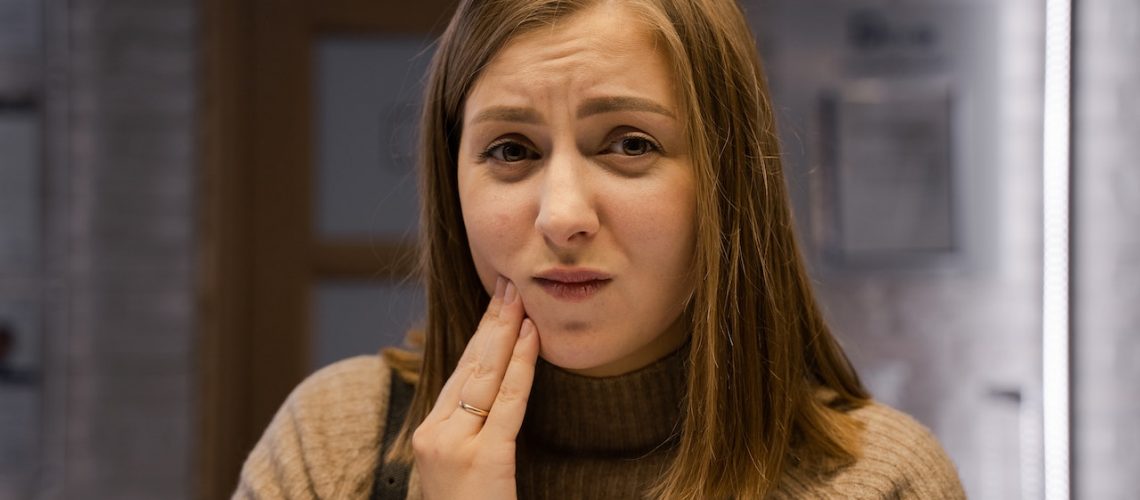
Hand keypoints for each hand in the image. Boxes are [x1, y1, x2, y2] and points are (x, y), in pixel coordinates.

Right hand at [412, 276, 539, 499]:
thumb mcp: (464, 469)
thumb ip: (474, 434)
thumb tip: (494, 399)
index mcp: (429, 435)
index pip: (459, 373)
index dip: (480, 335)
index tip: (496, 303)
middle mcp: (433, 434)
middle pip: (468, 366)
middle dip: (491, 321)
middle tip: (508, 283)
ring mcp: (452, 446)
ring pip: (485, 375)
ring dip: (505, 331)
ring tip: (520, 298)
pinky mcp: (480, 459)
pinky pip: (507, 402)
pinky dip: (522, 365)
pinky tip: (531, 337)